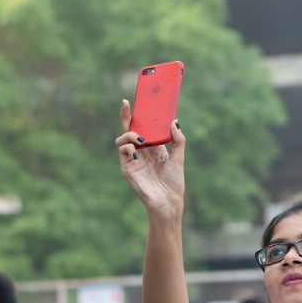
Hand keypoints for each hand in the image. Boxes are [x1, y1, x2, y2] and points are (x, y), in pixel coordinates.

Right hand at [115, 99, 185, 215]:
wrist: (168, 201)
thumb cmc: (174, 182)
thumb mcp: (179, 158)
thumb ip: (178, 140)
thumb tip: (175, 121)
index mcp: (153, 148)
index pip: (143, 128)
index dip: (139, 116)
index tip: (136, 101)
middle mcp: (141, 152)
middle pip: (129, 130)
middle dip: (126, 116)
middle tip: (126, 104)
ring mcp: (133, 159)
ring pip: (123, 138)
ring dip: (131, 134)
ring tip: (142, 140)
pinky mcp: (127, 168)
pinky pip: (123, 151)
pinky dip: (129, 147)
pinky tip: (138, 152)